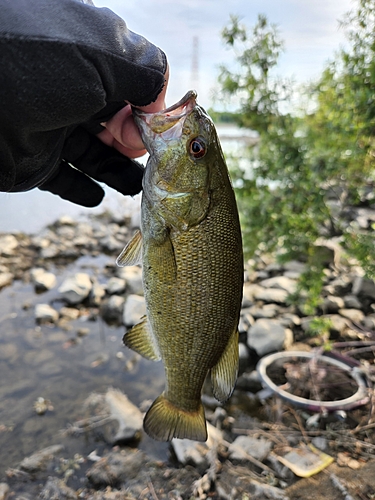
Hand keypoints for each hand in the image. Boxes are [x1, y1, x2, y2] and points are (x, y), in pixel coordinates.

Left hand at [39, 65, 168, 206]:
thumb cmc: (39, 67)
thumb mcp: (104, 56)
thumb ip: (145, 73)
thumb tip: (162, 100)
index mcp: (89, 59)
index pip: (132, 86)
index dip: (148, 110)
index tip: (154, 130)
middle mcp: (72, 92)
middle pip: (117, 124)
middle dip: (137, 144)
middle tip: (150, 162)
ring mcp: (53, 128)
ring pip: (97, 155)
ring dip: (120, 172)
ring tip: (139, 188)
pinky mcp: (36, 161)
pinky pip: (66, 180)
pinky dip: (84, 190)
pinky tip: (98, 197)